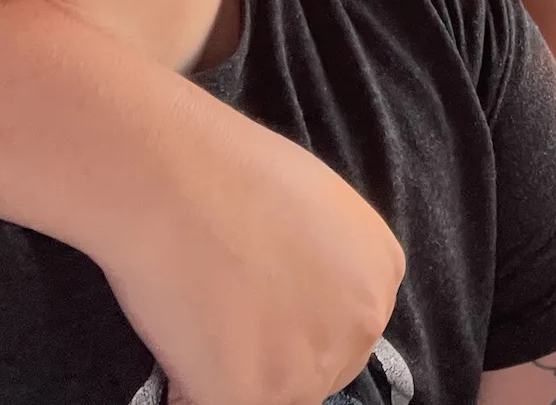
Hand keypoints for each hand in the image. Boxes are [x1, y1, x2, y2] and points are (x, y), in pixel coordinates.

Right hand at [98, 102, 404, 404]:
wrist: (174, 177)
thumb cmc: (229, 173)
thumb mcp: (315, 210)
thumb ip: (322, 268)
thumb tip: (296, 304)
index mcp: (381, 273)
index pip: (345, 330)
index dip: (293, 326)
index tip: (259, 307)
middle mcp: (365, 322)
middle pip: (320, 372)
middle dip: (271, 358)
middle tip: (223, 316)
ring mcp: (314, 364)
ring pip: (274, 397)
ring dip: (232, 377)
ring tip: (199, 323)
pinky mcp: (254, 396)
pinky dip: (191, 391)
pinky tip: (178, 344)